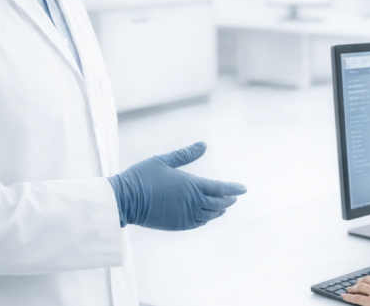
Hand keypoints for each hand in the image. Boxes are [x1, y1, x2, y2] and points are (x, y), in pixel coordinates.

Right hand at [108, 142, 246, 230]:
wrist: (125, 200)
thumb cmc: (143, 176)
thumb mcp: (164, 160)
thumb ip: (186, 154)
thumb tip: (203, 145)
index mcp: (191, 184)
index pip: (220, 188)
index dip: (234, 188)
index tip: (244, 188)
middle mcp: (192, 202)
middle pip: (219, 203)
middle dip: (228, 199)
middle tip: (234, 197)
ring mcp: (185, 215)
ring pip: (210, 215)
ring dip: (219, 210)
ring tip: (223, 206)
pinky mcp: (177, 225)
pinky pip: (198, 223)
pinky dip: (206, 219)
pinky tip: (206, 216)